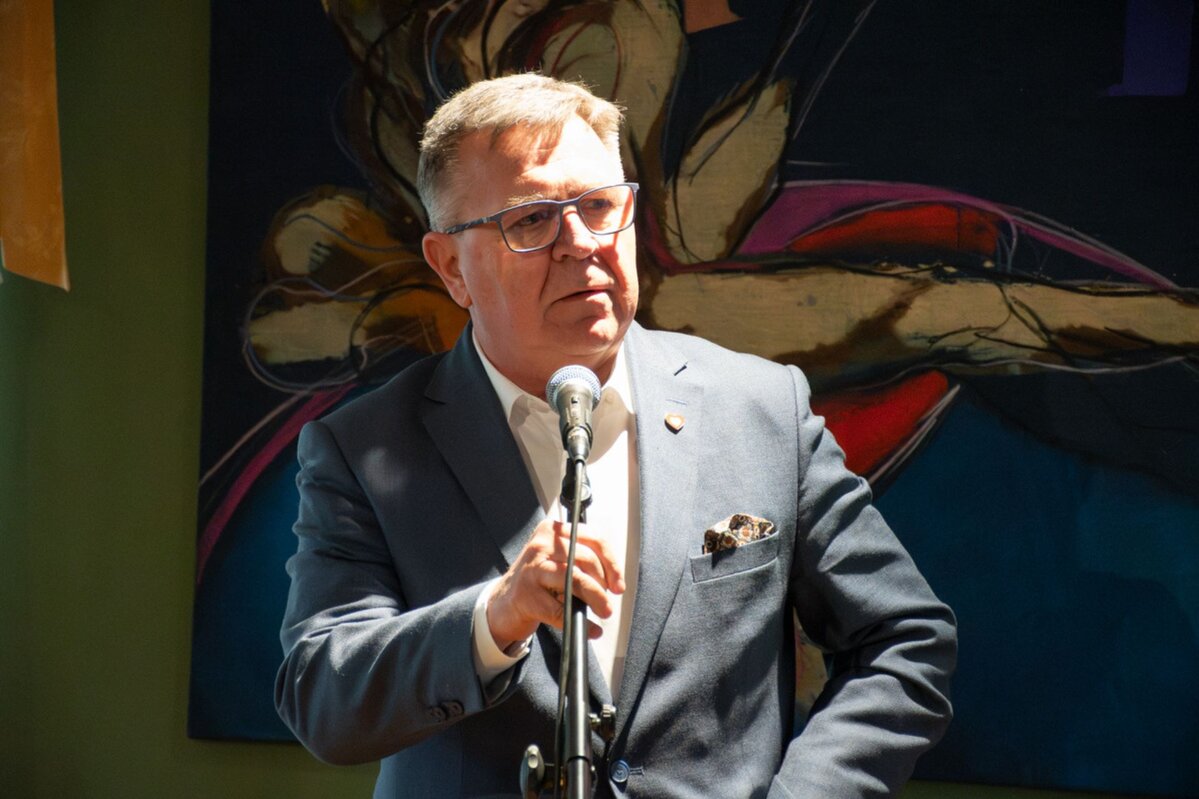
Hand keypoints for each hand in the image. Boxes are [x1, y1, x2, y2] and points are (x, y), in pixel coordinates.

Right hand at [487, 519, 624, 649]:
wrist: (503, 604)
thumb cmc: (536, 581)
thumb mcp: (557, 560)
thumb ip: (582, 559)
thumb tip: (613, 578)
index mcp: (552, 531)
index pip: (591, 537)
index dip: (610, 561)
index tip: (617, 582)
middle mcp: (541, 546)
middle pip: (585, 558)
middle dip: (603, 582)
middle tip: (609, 600)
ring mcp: (532, 570)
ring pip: (574, 579)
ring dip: (596, 598)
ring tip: (604, 610)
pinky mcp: (527, 596)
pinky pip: (561, 610)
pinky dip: (581, 621)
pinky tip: (590, 628)